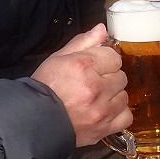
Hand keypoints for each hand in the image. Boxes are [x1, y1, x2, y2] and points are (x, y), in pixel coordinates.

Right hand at [32, 24, 131, 146]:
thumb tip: (102, 29)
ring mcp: (101, 111)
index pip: (114, 57)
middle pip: (121, 76)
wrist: (34, 121)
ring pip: (124, 96)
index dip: (104, 60)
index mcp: (83, 66)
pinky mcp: (103, 129)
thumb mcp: (59, 58)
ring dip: (113, 96)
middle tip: (93, 82)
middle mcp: (95, 88)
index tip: (95, 66)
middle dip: (109, 77)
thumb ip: (83, 42)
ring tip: (97, 98)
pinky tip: (105, 110)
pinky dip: (118, 113)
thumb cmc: (45, 88)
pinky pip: (125, 117)